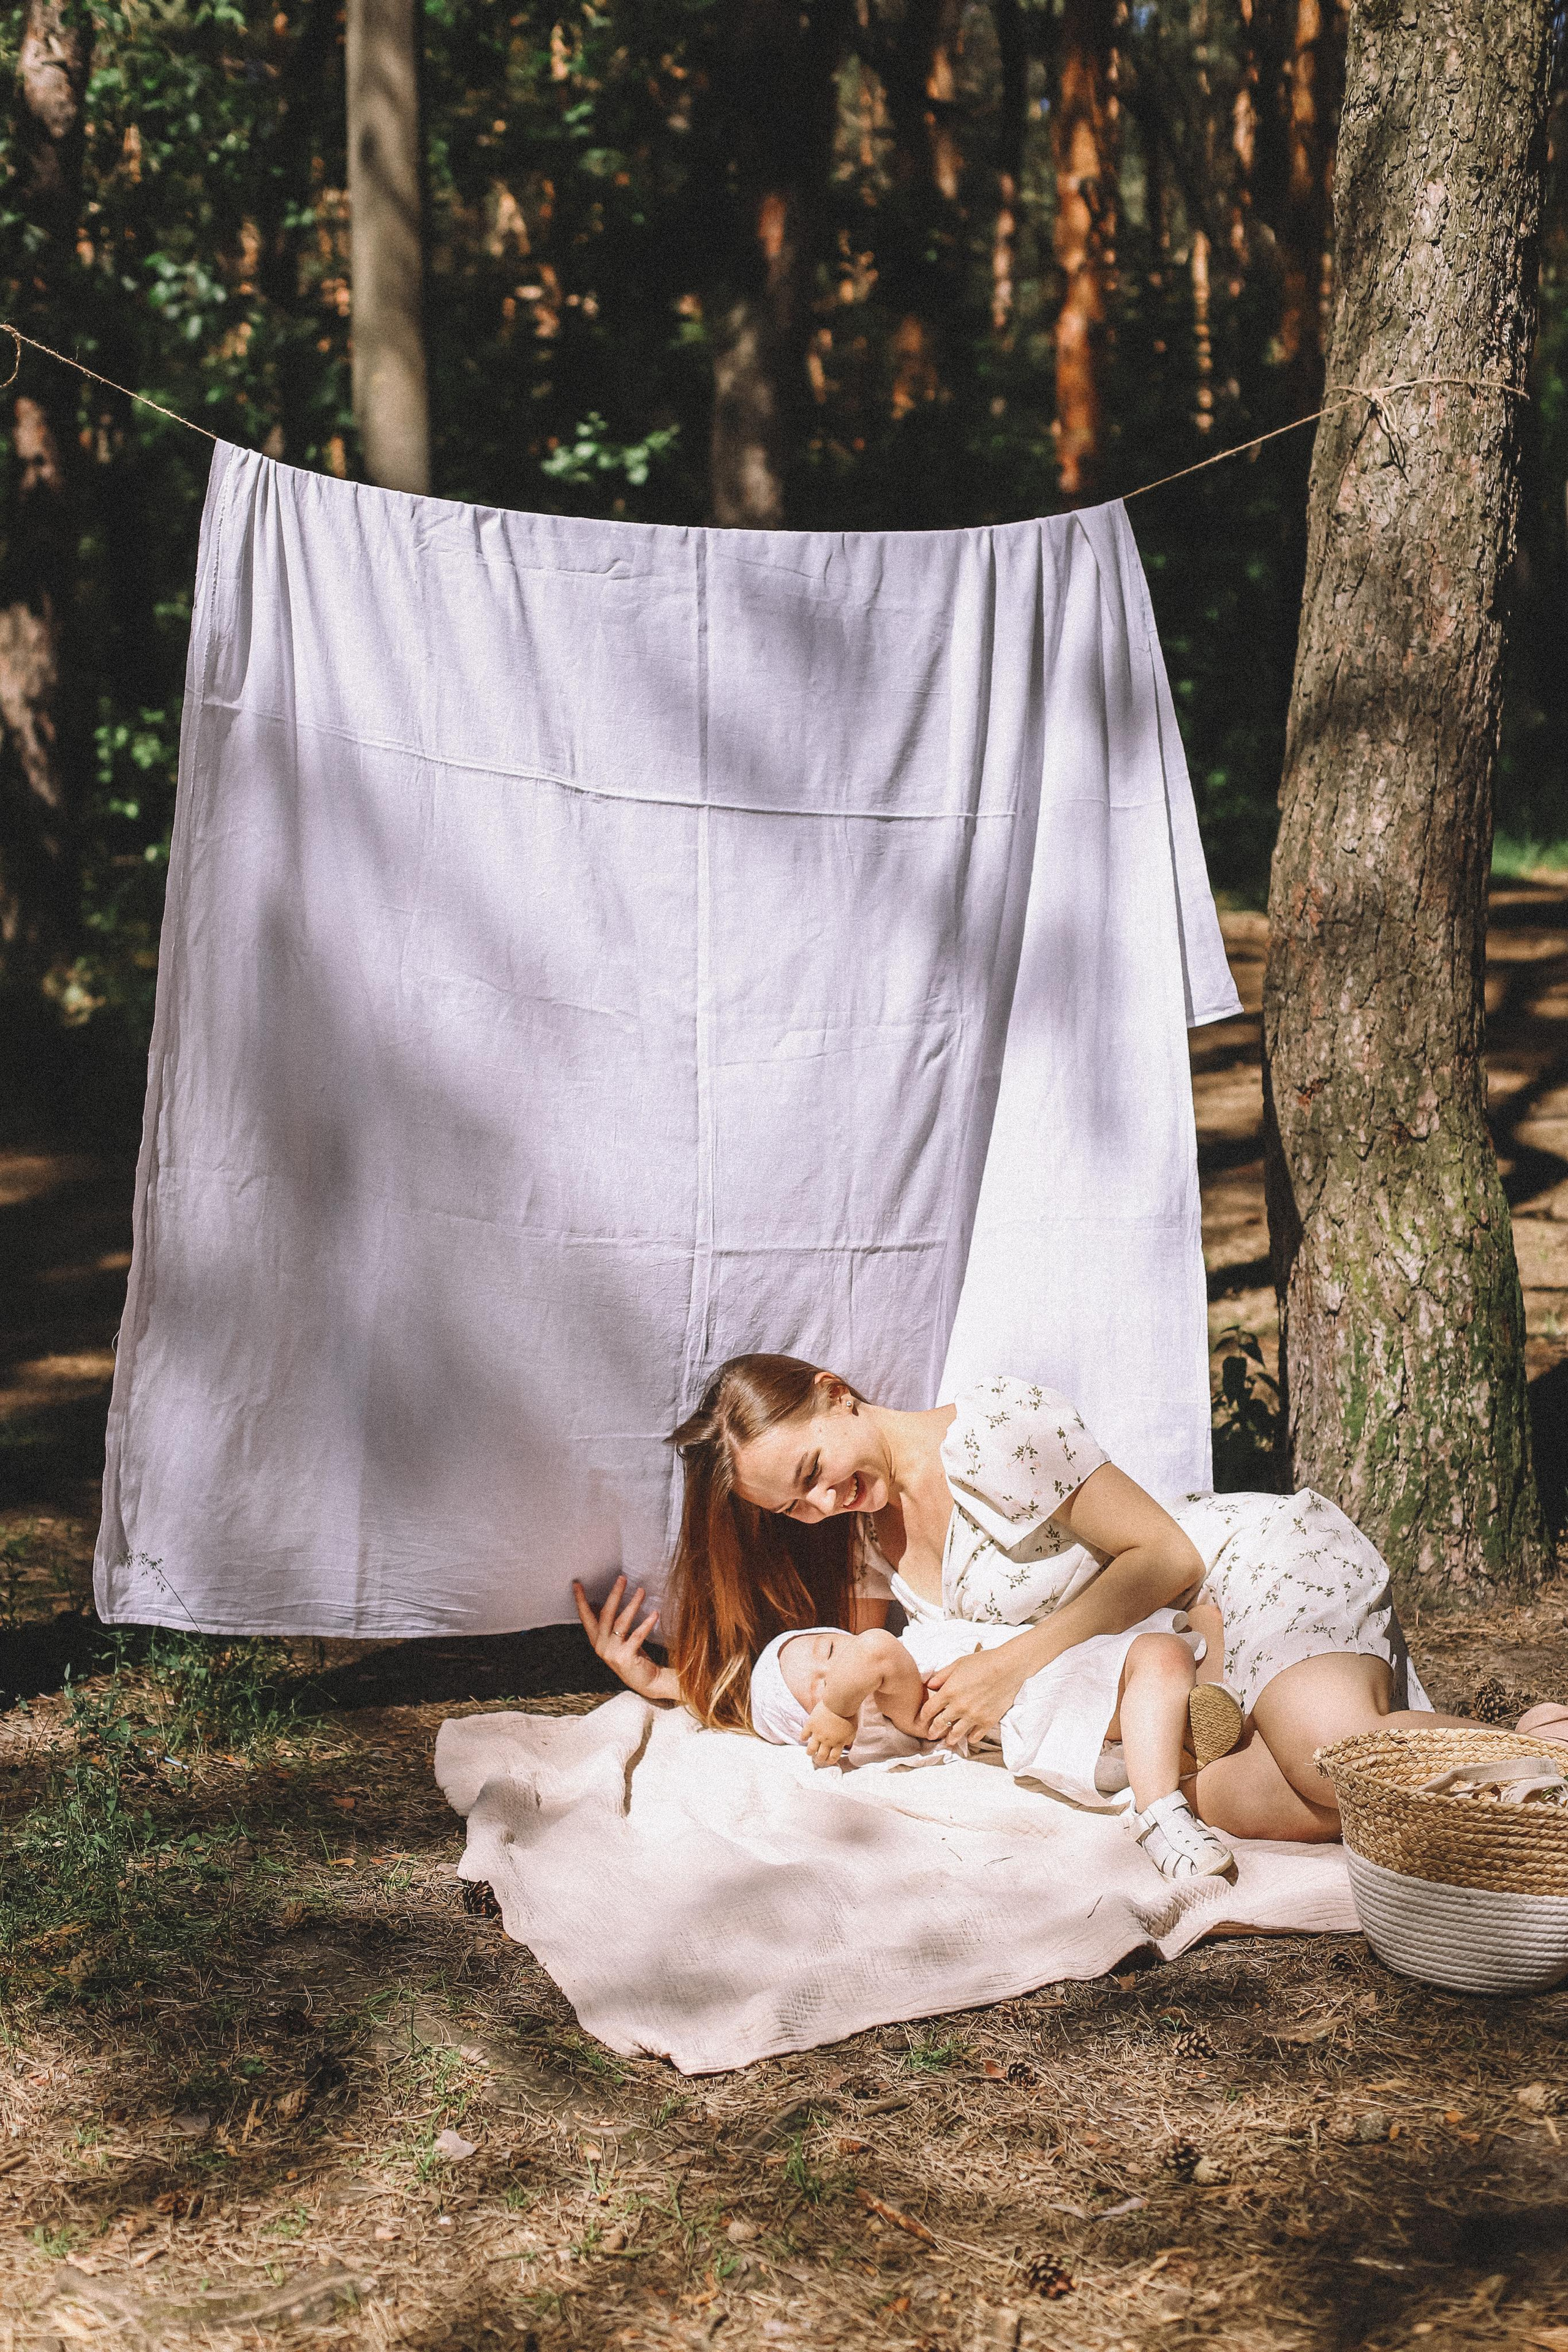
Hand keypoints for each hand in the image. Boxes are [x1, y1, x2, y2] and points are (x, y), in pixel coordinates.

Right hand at [572, 1575, 666, 1699]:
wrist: (646, 1681)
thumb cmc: (633, 1655)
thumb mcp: (617, 1639)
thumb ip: (608, 1624)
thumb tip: (598, 1603)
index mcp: (597, 1641)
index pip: (586, 1617)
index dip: (581, 1601)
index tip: (577, 1584)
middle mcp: (601, 1647)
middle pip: (605, 1615)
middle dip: (613, 1595)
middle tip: (622, 1578)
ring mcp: (612, 1653)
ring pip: (621, 1622)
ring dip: (632, 1604)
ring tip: (641, 1591)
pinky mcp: (626, 1657)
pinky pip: (637, 1635)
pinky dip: (646, 1623)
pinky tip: (655, 1614)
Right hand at [802, 1701, 856, 1768]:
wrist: (839, 1702)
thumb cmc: (849, 1715)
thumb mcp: (852, 1731)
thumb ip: (848, 1740)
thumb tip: (845, 1745)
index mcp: (838, 1743)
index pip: (833, 1758)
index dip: (830, 1760)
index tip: (829, 1760)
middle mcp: (827, 1741)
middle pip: (821, 1756)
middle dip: (820, 1759)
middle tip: (819, 1758)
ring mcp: (817, 1734)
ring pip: (811, 1749)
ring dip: (810, 1752)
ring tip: (810, 1752)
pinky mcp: (811, 1725)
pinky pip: (804, 1735)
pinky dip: (803, 1738)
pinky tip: (804, 1738)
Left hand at [916, 1642, 1031, 1748]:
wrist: (1008, 1667)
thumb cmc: (983, 1661)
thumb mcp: (958, 1664)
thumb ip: (941, 1675)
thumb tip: (929, 1685)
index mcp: (949, 1691)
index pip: (929, 1710)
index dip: (923, 1717)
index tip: (921, 1721)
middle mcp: (959, 1706)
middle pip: (940, 1724)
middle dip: (933, 1731)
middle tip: (930, 1736)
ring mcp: (973, 1716)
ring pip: (956, 1734)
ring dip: (950, 1739)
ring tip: (948, 1742)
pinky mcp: (988, 1721)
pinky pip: (976, 1736)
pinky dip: (971, 1738)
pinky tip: (969, 1737)